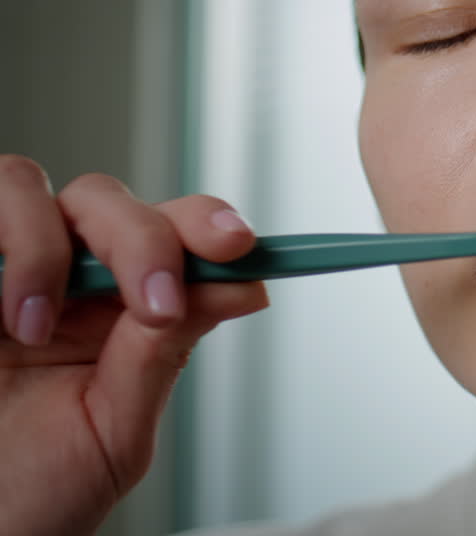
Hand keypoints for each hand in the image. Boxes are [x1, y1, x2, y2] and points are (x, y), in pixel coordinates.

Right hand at [0, 156, 268, 535]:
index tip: (238, 244)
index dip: (205, 224)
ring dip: (44, 247)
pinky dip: (3, 257)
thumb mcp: (115, 428)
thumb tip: (246, 285)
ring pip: (26, 186)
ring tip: (33, 330)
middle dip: (143, 238)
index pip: (171, 233)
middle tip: (153, 304)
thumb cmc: (32, 494)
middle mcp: (59, 278)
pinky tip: (2, 322)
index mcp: (116, 307)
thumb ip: (165, 350)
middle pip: (106, 200)